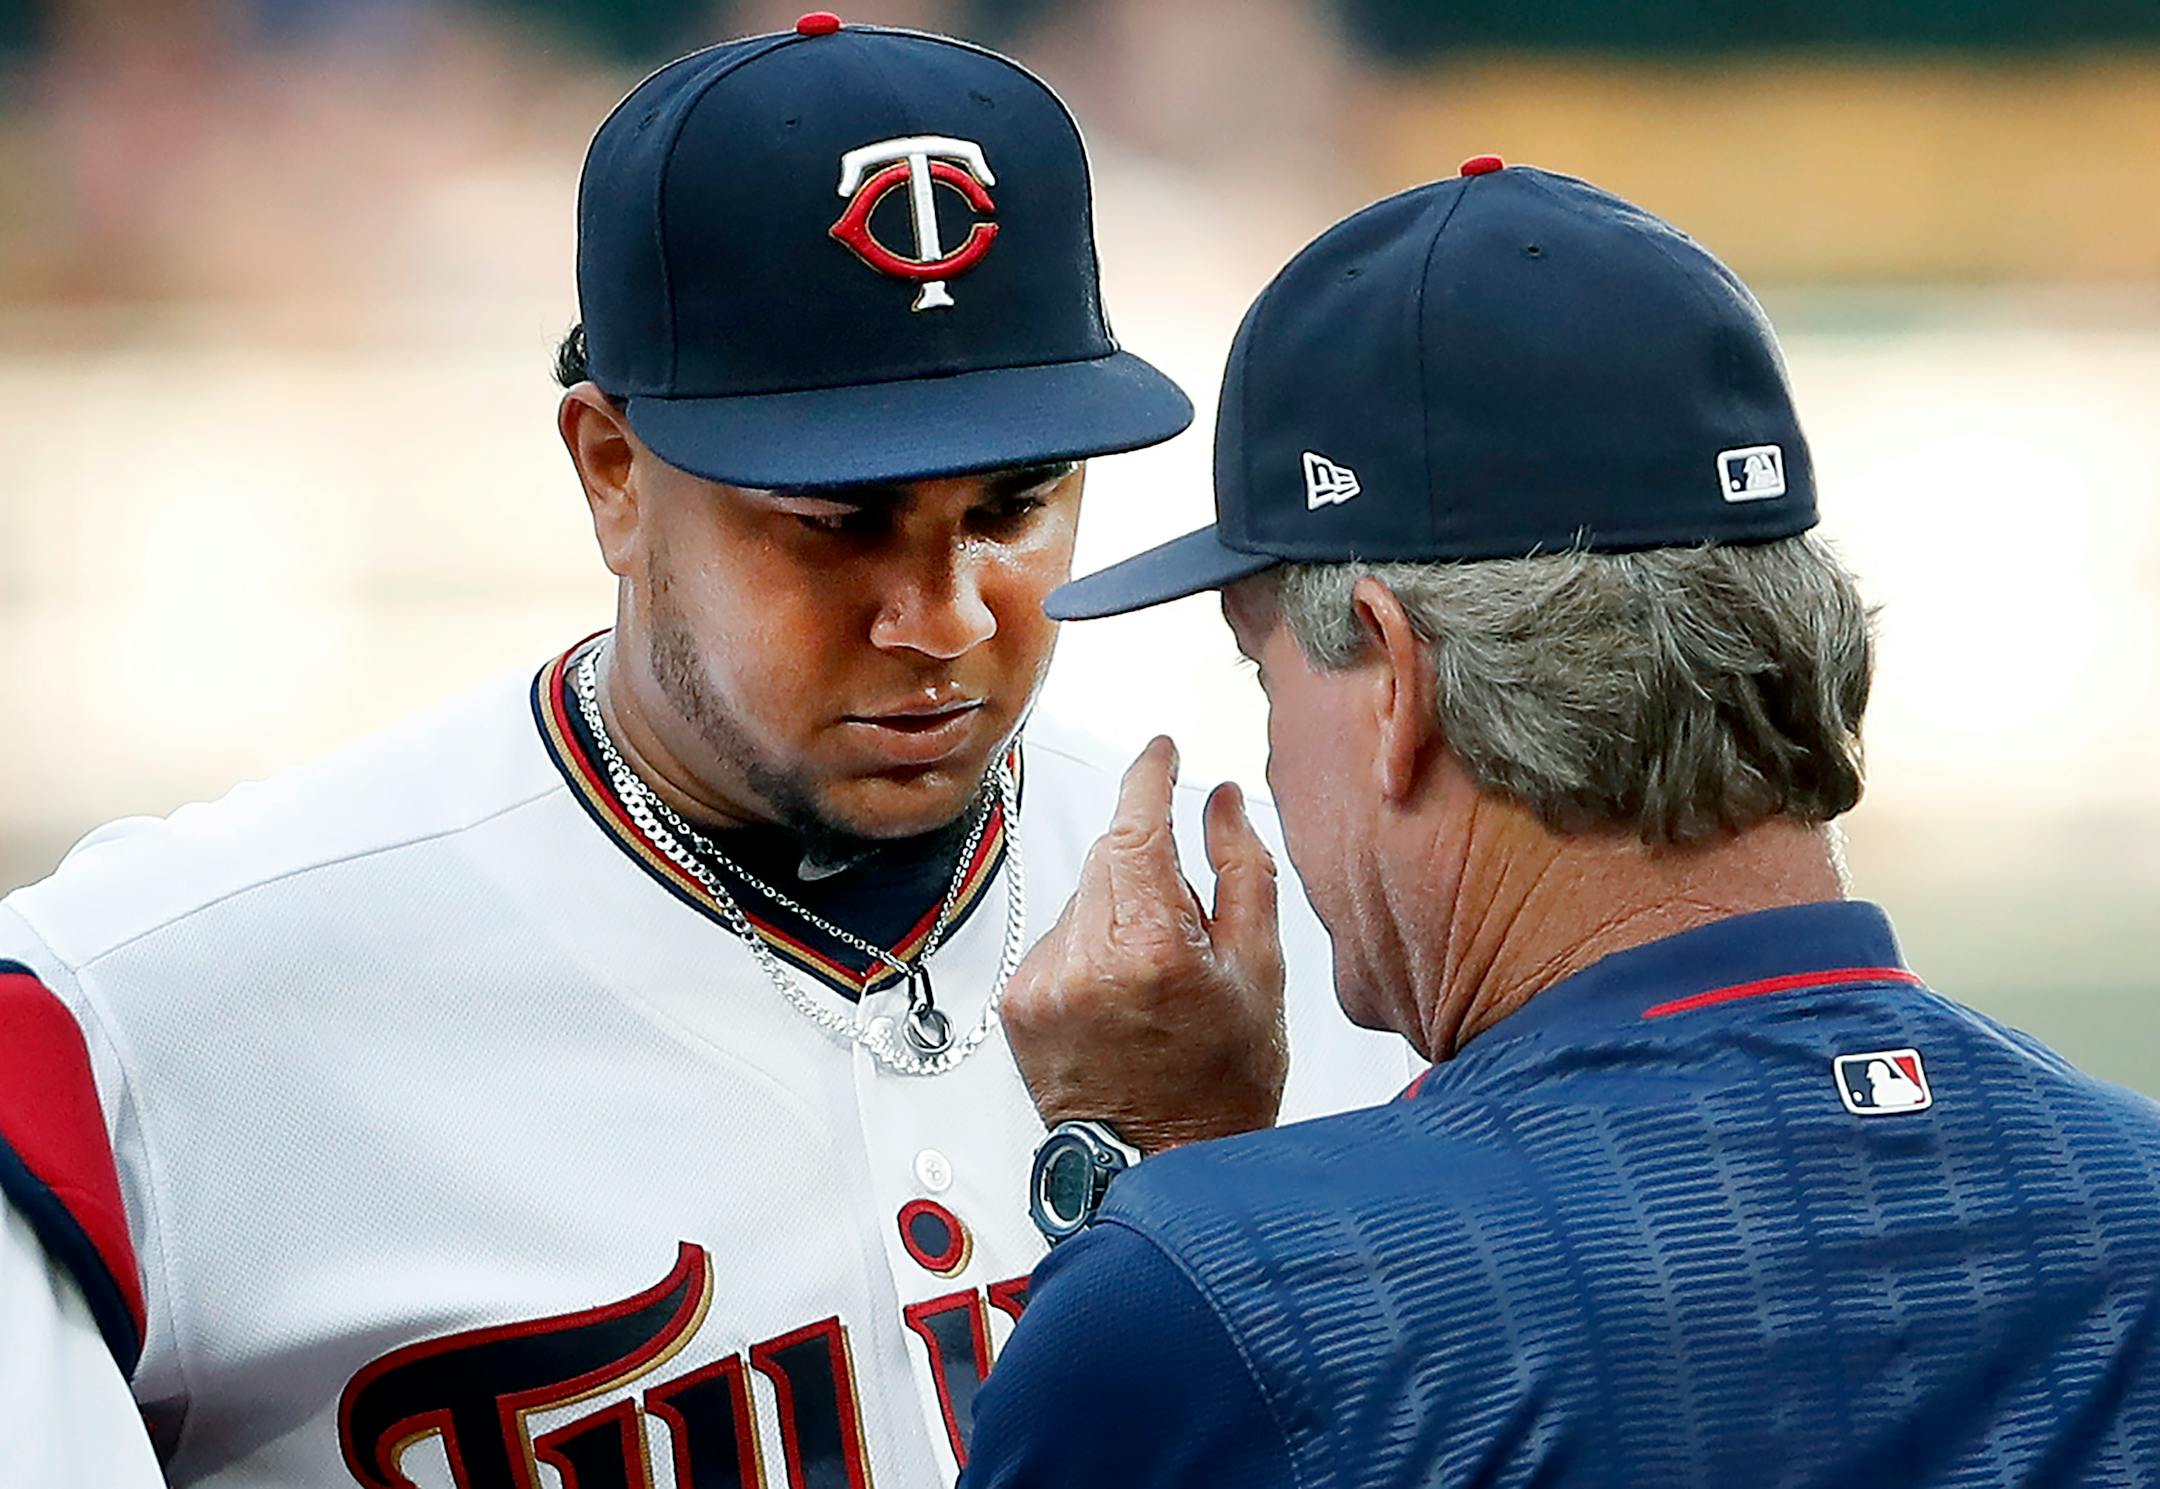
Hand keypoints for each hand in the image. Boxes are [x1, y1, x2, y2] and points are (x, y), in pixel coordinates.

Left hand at [1001, 736, 1287, 1153]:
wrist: (1159, 1164)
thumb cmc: (1221, 1084)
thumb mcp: (1259, 970)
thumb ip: (1240, 871)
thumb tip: (1219, 802)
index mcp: (1152, 946)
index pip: (1136, 825)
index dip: (1148, 776)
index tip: (1158, 752)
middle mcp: (1085, 959)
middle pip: (1109, 858)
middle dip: (1147, 866)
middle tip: (1186, 927)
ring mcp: (1043, 982)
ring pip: (1083, 899)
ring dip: (1118, 913)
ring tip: (1153, 982)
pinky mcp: (1018, 1002)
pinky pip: (1058, 940)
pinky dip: (1089, 950)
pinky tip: (1119, 1000)